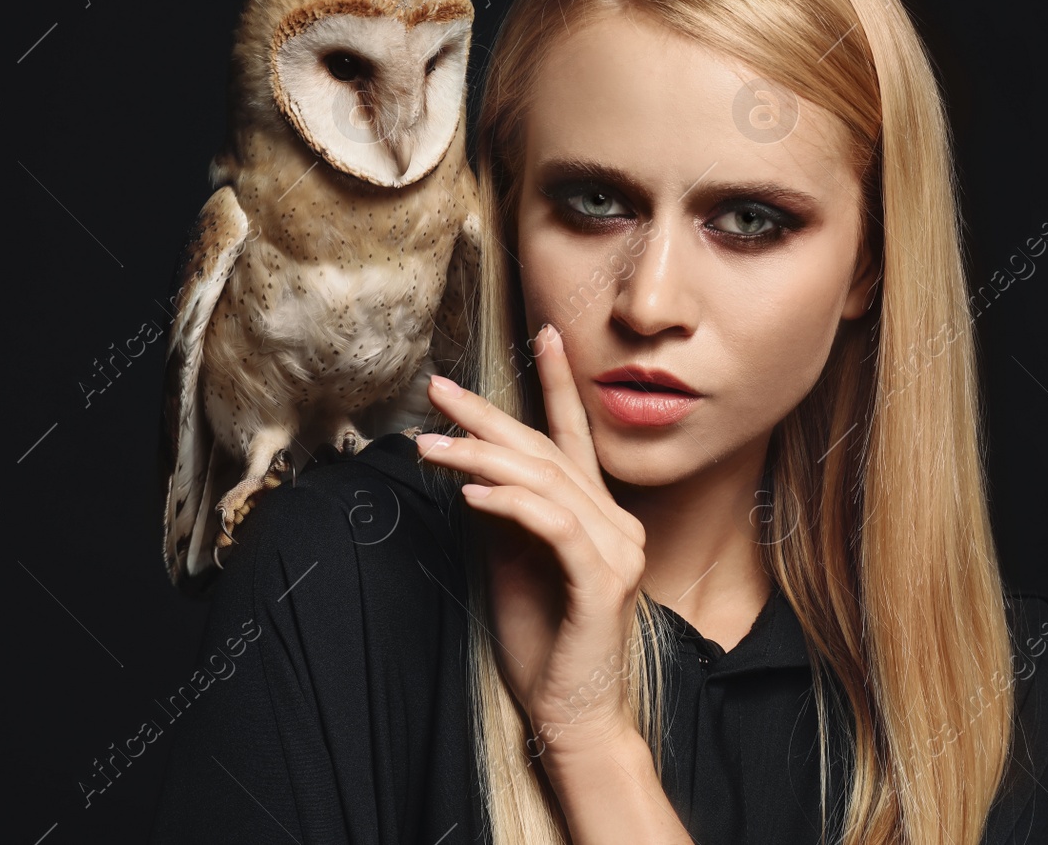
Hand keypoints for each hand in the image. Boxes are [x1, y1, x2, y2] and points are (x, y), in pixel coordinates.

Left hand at [416, 323, 647, 761]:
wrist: (571, 715)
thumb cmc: (543, 644)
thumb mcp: (511, 565)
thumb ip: (505, 516)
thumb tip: (473, 470)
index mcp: (597, 516)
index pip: (574, 437)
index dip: (558, 383)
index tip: (542, 332)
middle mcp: (616, 523)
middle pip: (546, 452)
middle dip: (487, 417)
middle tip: (436, 389)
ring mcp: (616, 550)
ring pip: (545, 482)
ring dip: (481, 459)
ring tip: (431, 448)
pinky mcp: (603, 581)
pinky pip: (553, 526)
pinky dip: (509, 505)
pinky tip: (470, 496)